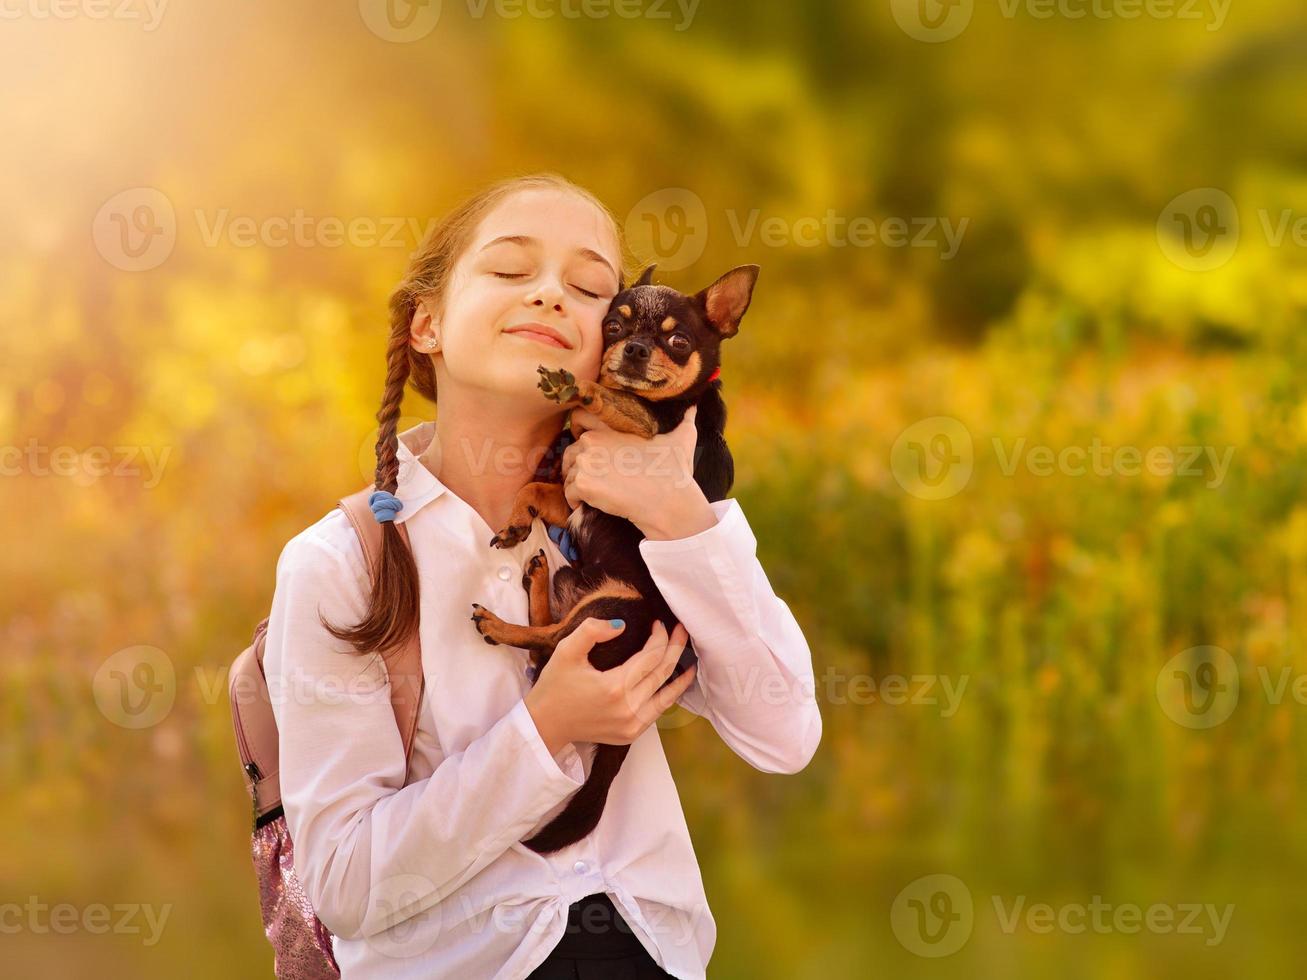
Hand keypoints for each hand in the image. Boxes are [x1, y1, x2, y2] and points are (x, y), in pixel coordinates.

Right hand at [523, 618, 694, 755]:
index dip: (660, 637)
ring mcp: (632, 725)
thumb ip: (592, 631)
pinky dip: (669, 695)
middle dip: (675, 648)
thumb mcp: (567, 650)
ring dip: (680, 675)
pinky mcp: (631, 734)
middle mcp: (628, 708)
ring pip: (667, 696)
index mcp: (615, 687)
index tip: (658, 623)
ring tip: (691, 659)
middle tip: (682, 630)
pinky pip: (657, 711)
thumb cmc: (555, 686)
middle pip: (663, 673)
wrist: (545, 724)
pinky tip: (675, 683)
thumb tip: (622, 626)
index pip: (651, 656)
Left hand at [562, 406, 716, 539]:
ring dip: (578, 487)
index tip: (590, 454)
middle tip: (595, 481)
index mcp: (609, 428)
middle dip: (578, 467)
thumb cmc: (674, 471)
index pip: (578, 421)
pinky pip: (569, 494)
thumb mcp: (681, 439)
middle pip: (570, 453)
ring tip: (598, 496)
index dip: (580, 436)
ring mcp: (586, 463)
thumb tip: (695, 407)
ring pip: (569, 476)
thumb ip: (685, 420)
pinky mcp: (583, 485)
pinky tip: (593, 506)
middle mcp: (592, 441)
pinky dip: (577, 503)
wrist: (669, 501)